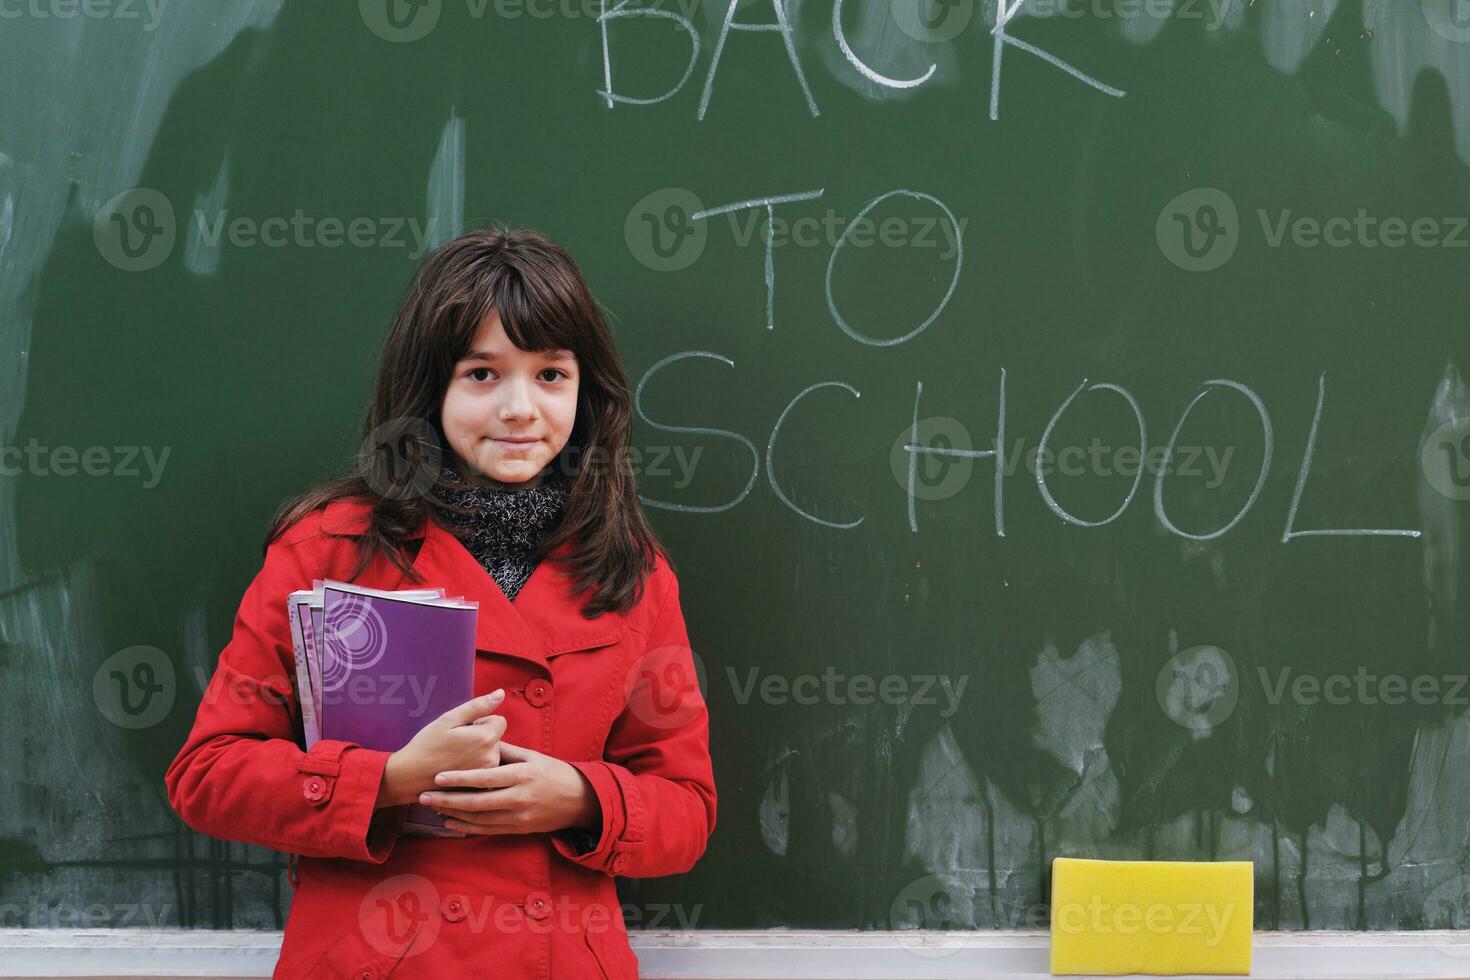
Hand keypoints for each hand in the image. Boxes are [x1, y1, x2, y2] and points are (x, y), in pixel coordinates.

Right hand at [375, 690, 507, 807]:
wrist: (410, 776)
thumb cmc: (427, 744)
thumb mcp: (449, 719)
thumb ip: (478, 706)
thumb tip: (501, 693)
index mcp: (486, 738)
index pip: (498, 720)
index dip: (480, 722)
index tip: (463, 730)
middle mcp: (493, 758)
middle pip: (496, 737)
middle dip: (481, 736)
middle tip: (456, 744)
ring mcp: (487, 774)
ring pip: (491, 752)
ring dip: (479, 751)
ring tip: (455, 756)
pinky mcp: (482, 787)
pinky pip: (486, 768)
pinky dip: (476, 766)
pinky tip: (458, 768)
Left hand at [416, 741, 599, 836]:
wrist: (579, 800)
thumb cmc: (554, 772)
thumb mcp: (533, 756)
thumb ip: (506, 751)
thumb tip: (481, 739)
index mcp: (522, 774)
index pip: (486, 778)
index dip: (460, 778)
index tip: (438, 776)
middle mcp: (519, 797)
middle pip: (477, 802)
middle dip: (448, 800)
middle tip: (424, 796)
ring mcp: (519, 817)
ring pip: (480, 819)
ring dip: (453, 814)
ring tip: (432, 807)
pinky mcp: (518, 829)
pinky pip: (488, 830)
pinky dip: (467, 828)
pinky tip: (450, 823)